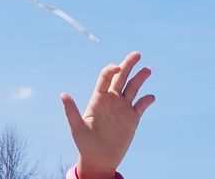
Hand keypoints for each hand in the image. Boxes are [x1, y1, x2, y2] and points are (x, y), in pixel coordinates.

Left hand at [61, 52, 154, 178]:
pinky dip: (146, 100)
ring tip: (147, 70)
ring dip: (140, 78)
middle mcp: (112, 99)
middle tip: (137, 54)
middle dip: (128, 64)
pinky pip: (140, 106)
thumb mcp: (77, 128)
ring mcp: (123, 108)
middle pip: (121, 77)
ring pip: (133, 88)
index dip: (111, 70)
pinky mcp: (132, 119)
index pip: (105, 77)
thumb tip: (63, 95)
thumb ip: (72, 111)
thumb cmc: (85, 144)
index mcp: (99, 98)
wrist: (98, 160)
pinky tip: (151, 97)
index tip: (117, 67)